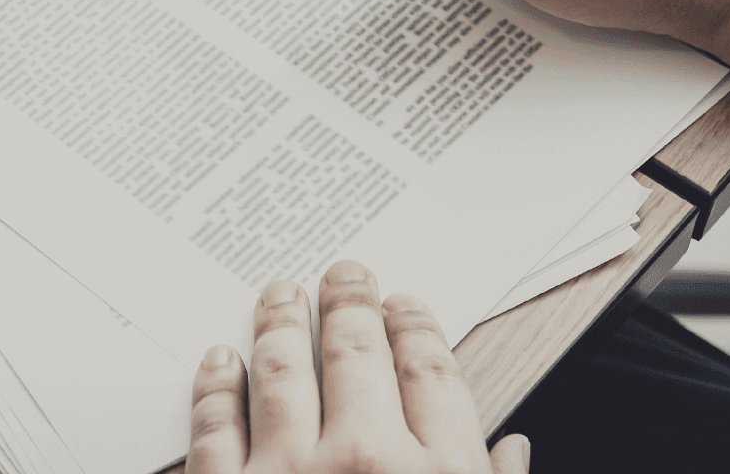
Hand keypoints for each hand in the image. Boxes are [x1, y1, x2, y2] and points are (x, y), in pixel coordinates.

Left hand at [189, 261, 528, 473]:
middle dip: (350, 304)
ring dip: (281, 323)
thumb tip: (512, 454)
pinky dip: (217, 386)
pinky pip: (217, 427)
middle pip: (358, 354)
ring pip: (284, 371)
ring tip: (281, 293)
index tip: (404, 305)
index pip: (432, 374)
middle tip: (344, 274)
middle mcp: (365, 461)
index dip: (416, 328)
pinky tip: (220, 360)